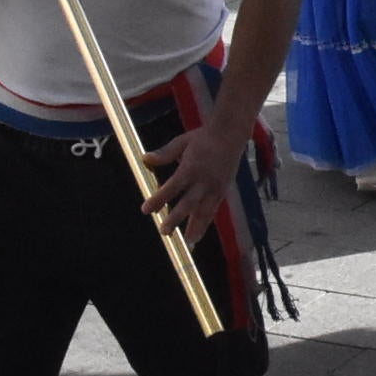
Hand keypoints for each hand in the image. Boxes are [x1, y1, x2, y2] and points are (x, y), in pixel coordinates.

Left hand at [140, 118, 251, 242]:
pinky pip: (214, 208)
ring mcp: (215, 186)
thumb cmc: (203, 137)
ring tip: (189, 242)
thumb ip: (163, 154)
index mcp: (190, 167)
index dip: (158, 200)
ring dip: (196, 227)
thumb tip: (145, 159)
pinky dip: (207, 221)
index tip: (146, 210)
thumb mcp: (181, 142)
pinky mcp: (224, 189)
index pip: (172, 188)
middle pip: (188, 203)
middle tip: (164, 232)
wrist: (231, 133)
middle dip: (176, 219)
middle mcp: (204, 179)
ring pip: (205, 210)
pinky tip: (200, 232)